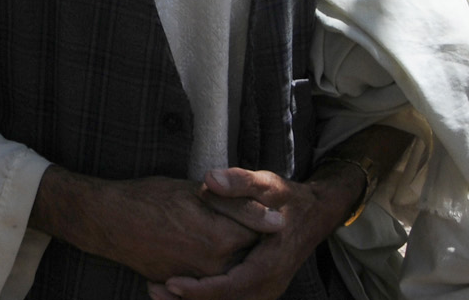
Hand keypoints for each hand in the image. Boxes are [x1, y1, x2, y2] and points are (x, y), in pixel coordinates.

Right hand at [32, 167, 268, 282]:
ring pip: (230, 270)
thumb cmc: (147, 199)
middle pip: (248, 256)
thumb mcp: (195, 192)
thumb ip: (240, 207)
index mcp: (221, 240)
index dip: (259, 219)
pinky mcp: (182, 286)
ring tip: (211, 232)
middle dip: (246, 239)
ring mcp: (197, 280)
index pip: (261, 234)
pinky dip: (210, 268)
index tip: (255, 208)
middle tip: (229, 219)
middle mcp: (214, 267)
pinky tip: (199, 249)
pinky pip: (207, 280)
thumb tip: (279, 221)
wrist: (106, 221)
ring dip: (230, 254)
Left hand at [145, 164, 361, 299]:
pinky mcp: (259, 287)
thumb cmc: (287, 199)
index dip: (201, 289)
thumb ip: (239, 181)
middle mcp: (270, 284)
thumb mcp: (266, 184)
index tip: (171, 283)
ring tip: (157, 291)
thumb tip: (210, 179)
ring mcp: (266, 289)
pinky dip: (207, 297)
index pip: (233, 286)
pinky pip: (232, 299)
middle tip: (153, 290)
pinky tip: (178, 290)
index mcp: (271, 264)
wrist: (315, 213)